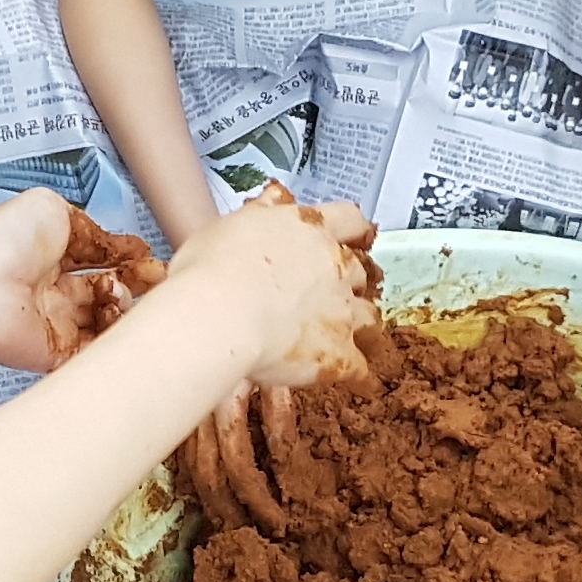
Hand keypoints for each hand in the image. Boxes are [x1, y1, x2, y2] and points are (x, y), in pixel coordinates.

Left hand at [0, 191, 165, 373]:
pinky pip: (94, 350)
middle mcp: (51, 290)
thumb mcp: (50, 209)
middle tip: (156, 277)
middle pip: (106, 291)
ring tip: (120, 293)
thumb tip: (112, 241)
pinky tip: (120, 318)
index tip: (149, 257)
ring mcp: (54, 322)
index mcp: (47, 255)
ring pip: (106, 321)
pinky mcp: (55, 352)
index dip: (126, 258)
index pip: (98, 260)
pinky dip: (114, 338)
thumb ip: (87, 226)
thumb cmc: (0, 242)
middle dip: (135, 283)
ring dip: (124, 306)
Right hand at [163, 185, 380, 389]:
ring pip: (370, 319)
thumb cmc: (211, 270)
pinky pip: (360, 368)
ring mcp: (341, 312)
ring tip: (351, 337)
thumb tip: (272, 202)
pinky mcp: (338, 355)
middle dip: (350, 283)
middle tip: (333, 293)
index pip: (348, 219)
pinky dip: (356, 374)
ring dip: (362, 327)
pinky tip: (352, 379)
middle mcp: (333, 267)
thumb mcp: (231, 225)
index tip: (355, 234)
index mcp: (308, 231)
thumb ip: (260, 215)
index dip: (354, 229)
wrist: (218, 315)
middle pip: (360, 272)